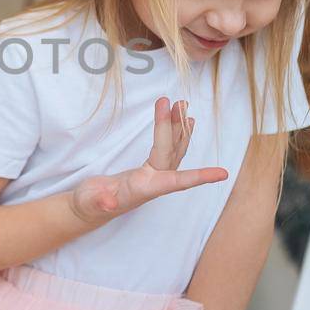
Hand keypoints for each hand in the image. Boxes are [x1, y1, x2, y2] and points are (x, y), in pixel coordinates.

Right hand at [67, 97, 227, 226]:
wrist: (88, 208)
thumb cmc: (89, 205)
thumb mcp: (90, 202)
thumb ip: (100, 202)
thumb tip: (108, 203)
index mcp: (143, 190)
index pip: (175, 181)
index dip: (199, 177)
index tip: (221, 174)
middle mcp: (154, 182)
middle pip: (171, 153)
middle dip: (175, 128)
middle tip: (178, 102)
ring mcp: (153, 175)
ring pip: (173, 150)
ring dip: (180, 128)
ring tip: (184, 106)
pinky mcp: (149, 169)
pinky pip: (168, 149)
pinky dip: (176, 134)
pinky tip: (185, 122)